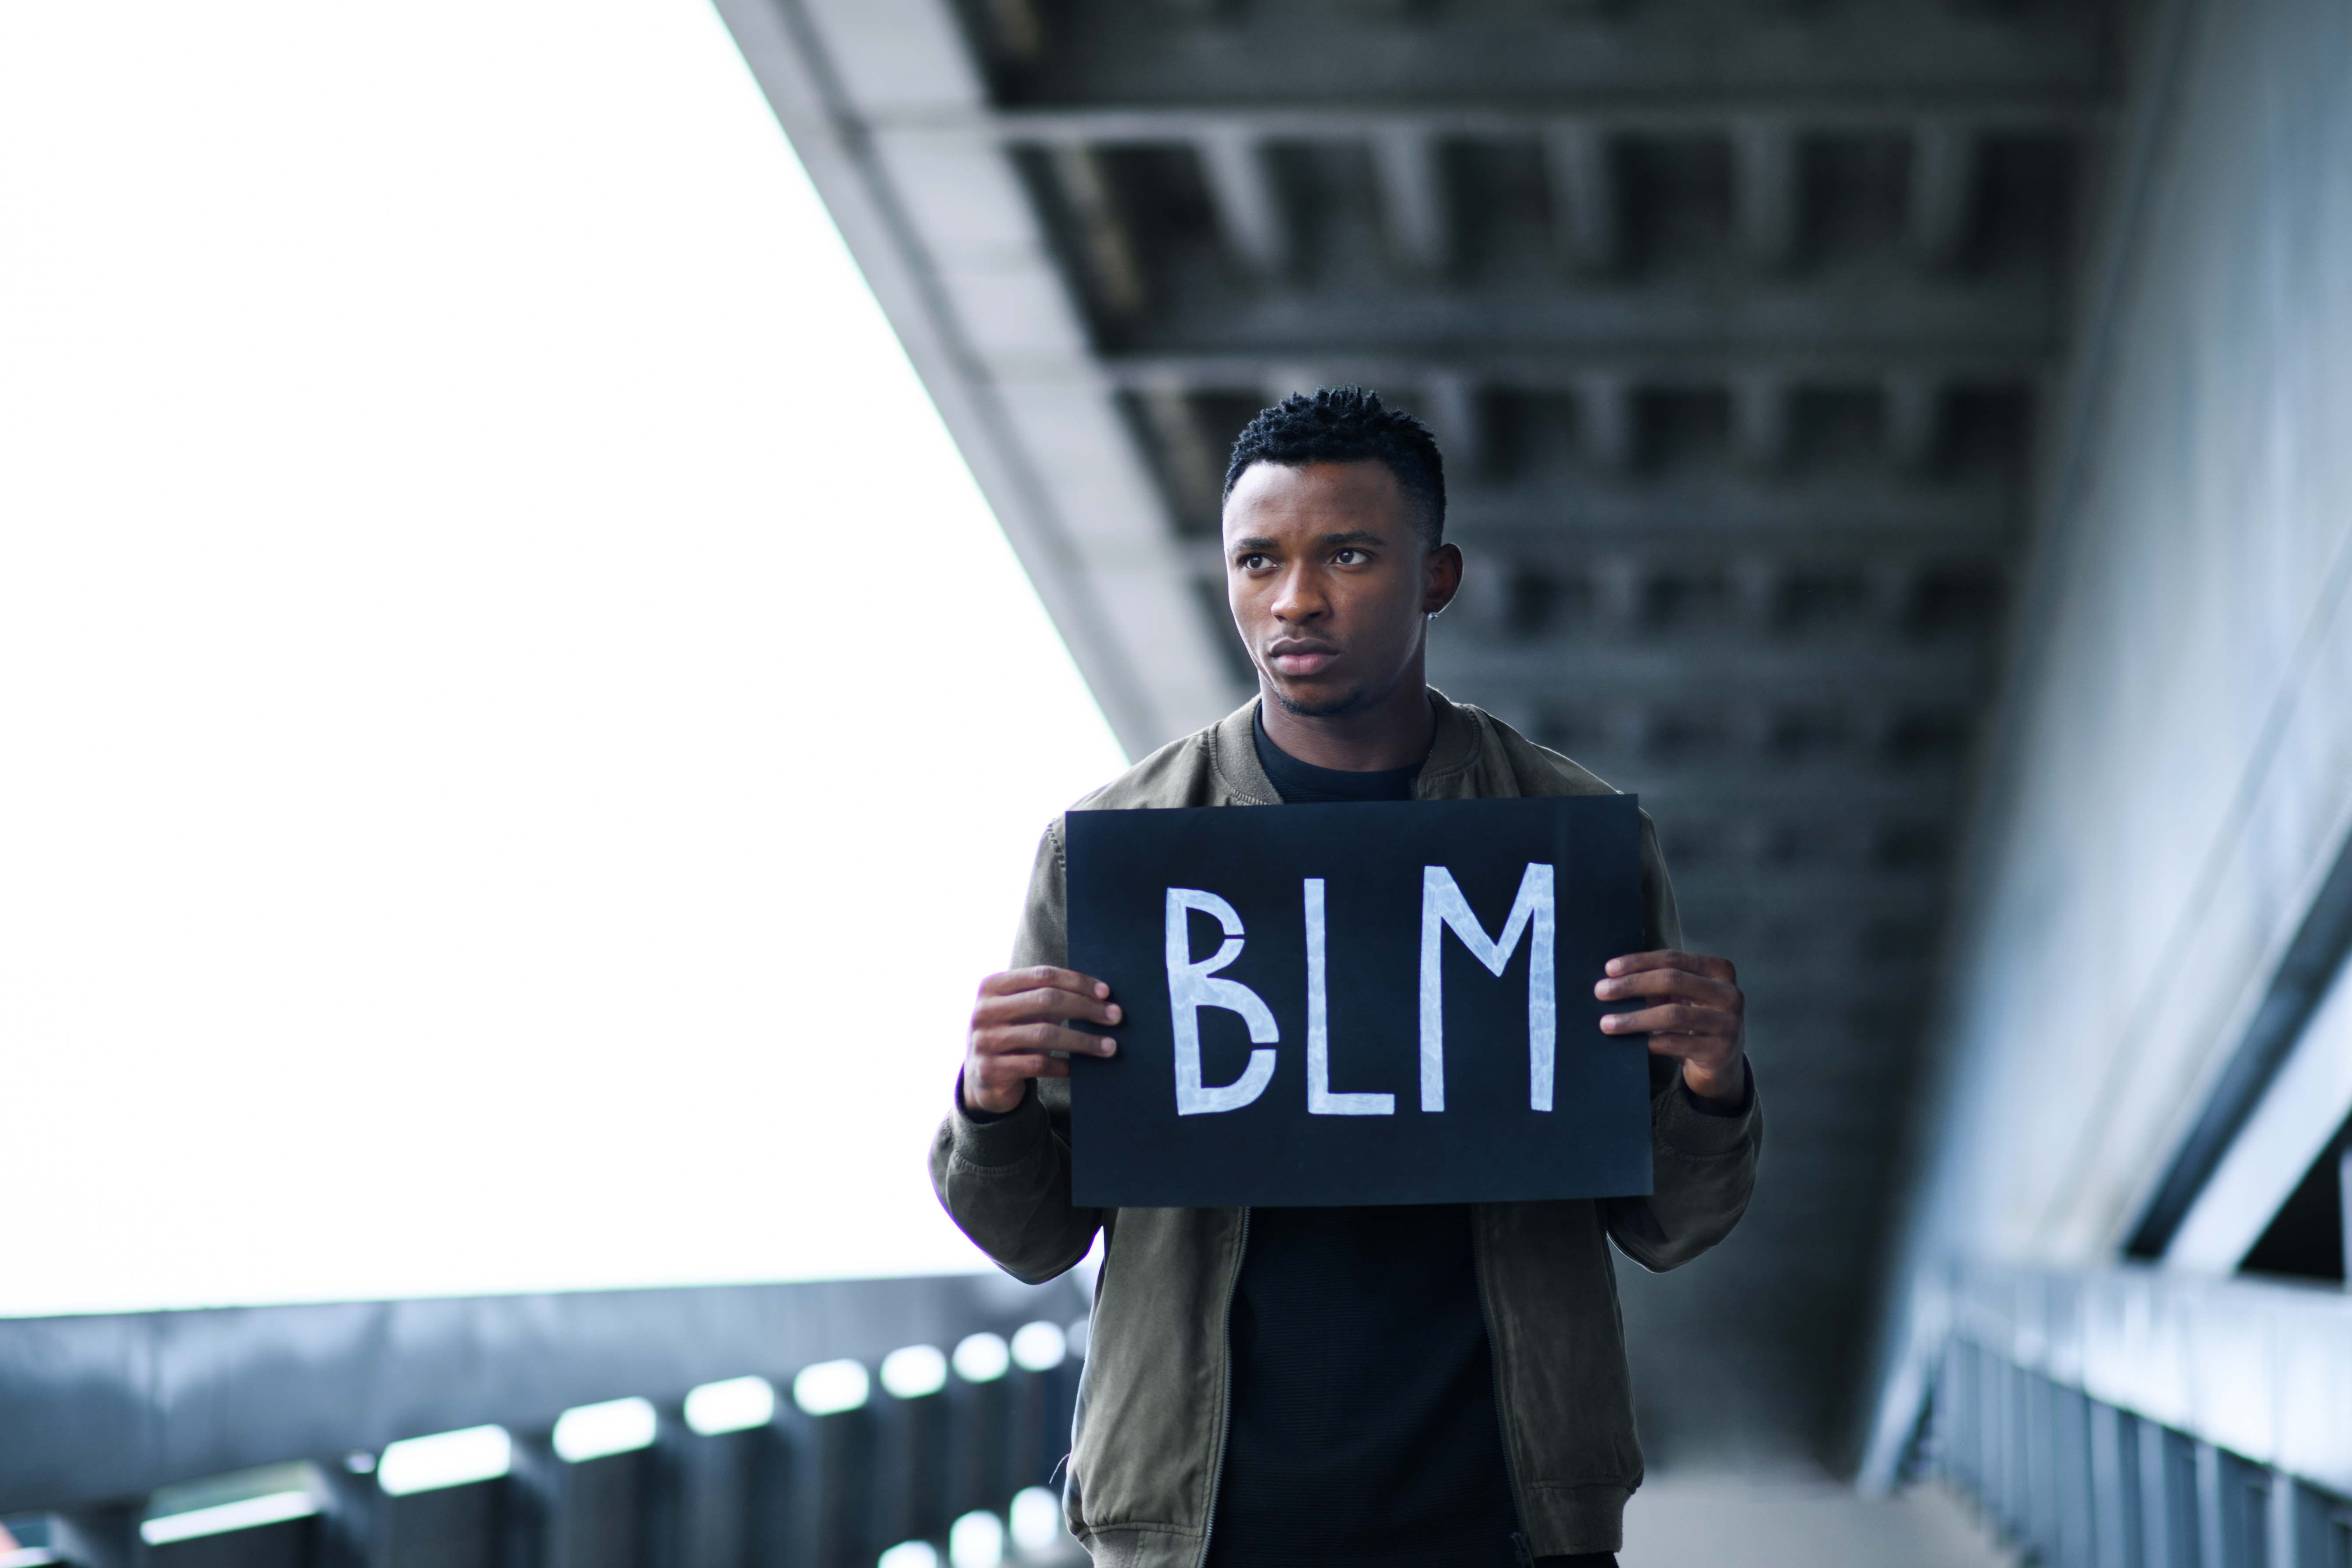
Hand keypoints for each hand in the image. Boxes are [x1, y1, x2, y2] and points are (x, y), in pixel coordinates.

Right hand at [962, 966, 1121, 1115]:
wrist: (982, 1079)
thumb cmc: (1013, 1035)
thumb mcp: (1022, 1011)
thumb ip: (1049, 997)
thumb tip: (1102, 995)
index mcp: (992, 987)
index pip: (1042, 975)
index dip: (1077, 981)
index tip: (1106, 992)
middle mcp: (984, 1011)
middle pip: (1046, 1000)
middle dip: (1086, 1007)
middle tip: (1115, 1016)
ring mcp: (984, 1041)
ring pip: (1044, 1034)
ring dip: (1083, 1040)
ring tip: (1110, 1046)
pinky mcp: (990, 1071)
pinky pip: (1038, 1065)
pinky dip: (1064, 1066)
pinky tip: (1082, 1069)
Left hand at [1595, 950, 1746, 1107]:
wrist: (1722, 1065)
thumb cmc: (1695, 1022)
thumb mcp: (1683, 997)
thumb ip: (1660, 984)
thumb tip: (1613, 980)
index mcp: (1719, 971)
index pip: (1673, 959)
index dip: (1638, 962)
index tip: (1608, 969)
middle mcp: (1729, 994)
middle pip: (1672, 980)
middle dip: (1632, 985)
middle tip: (1601, 992)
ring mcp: (1728, 1024)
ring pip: (1672, 1014)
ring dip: (1634, 1018)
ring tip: (1606, 1023)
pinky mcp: (1720, 1052)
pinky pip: (1676, 1043)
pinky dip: (1649, 1042)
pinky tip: (1631, 1043)